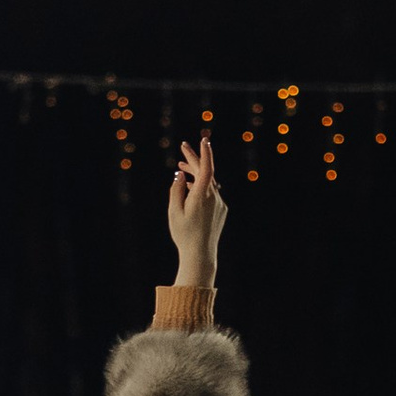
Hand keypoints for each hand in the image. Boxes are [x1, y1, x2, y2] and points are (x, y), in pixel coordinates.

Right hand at [167, 136, 224, 282]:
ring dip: (196, 173)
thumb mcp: (174, 211)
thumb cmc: (184, 234)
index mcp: (202, 195)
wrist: (200, 255)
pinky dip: (201, 186)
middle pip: (206, 172)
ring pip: (209, 182)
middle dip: (194, 159)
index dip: (204, 153)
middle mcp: (214, 197)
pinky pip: (212, 193)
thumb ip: (176, 190)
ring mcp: (220, 204)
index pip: (206, 168)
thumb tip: (180, 174)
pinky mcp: (221, 211)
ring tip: (182, 167)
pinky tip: (190, 186)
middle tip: (183, 147)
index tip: (203, 140)